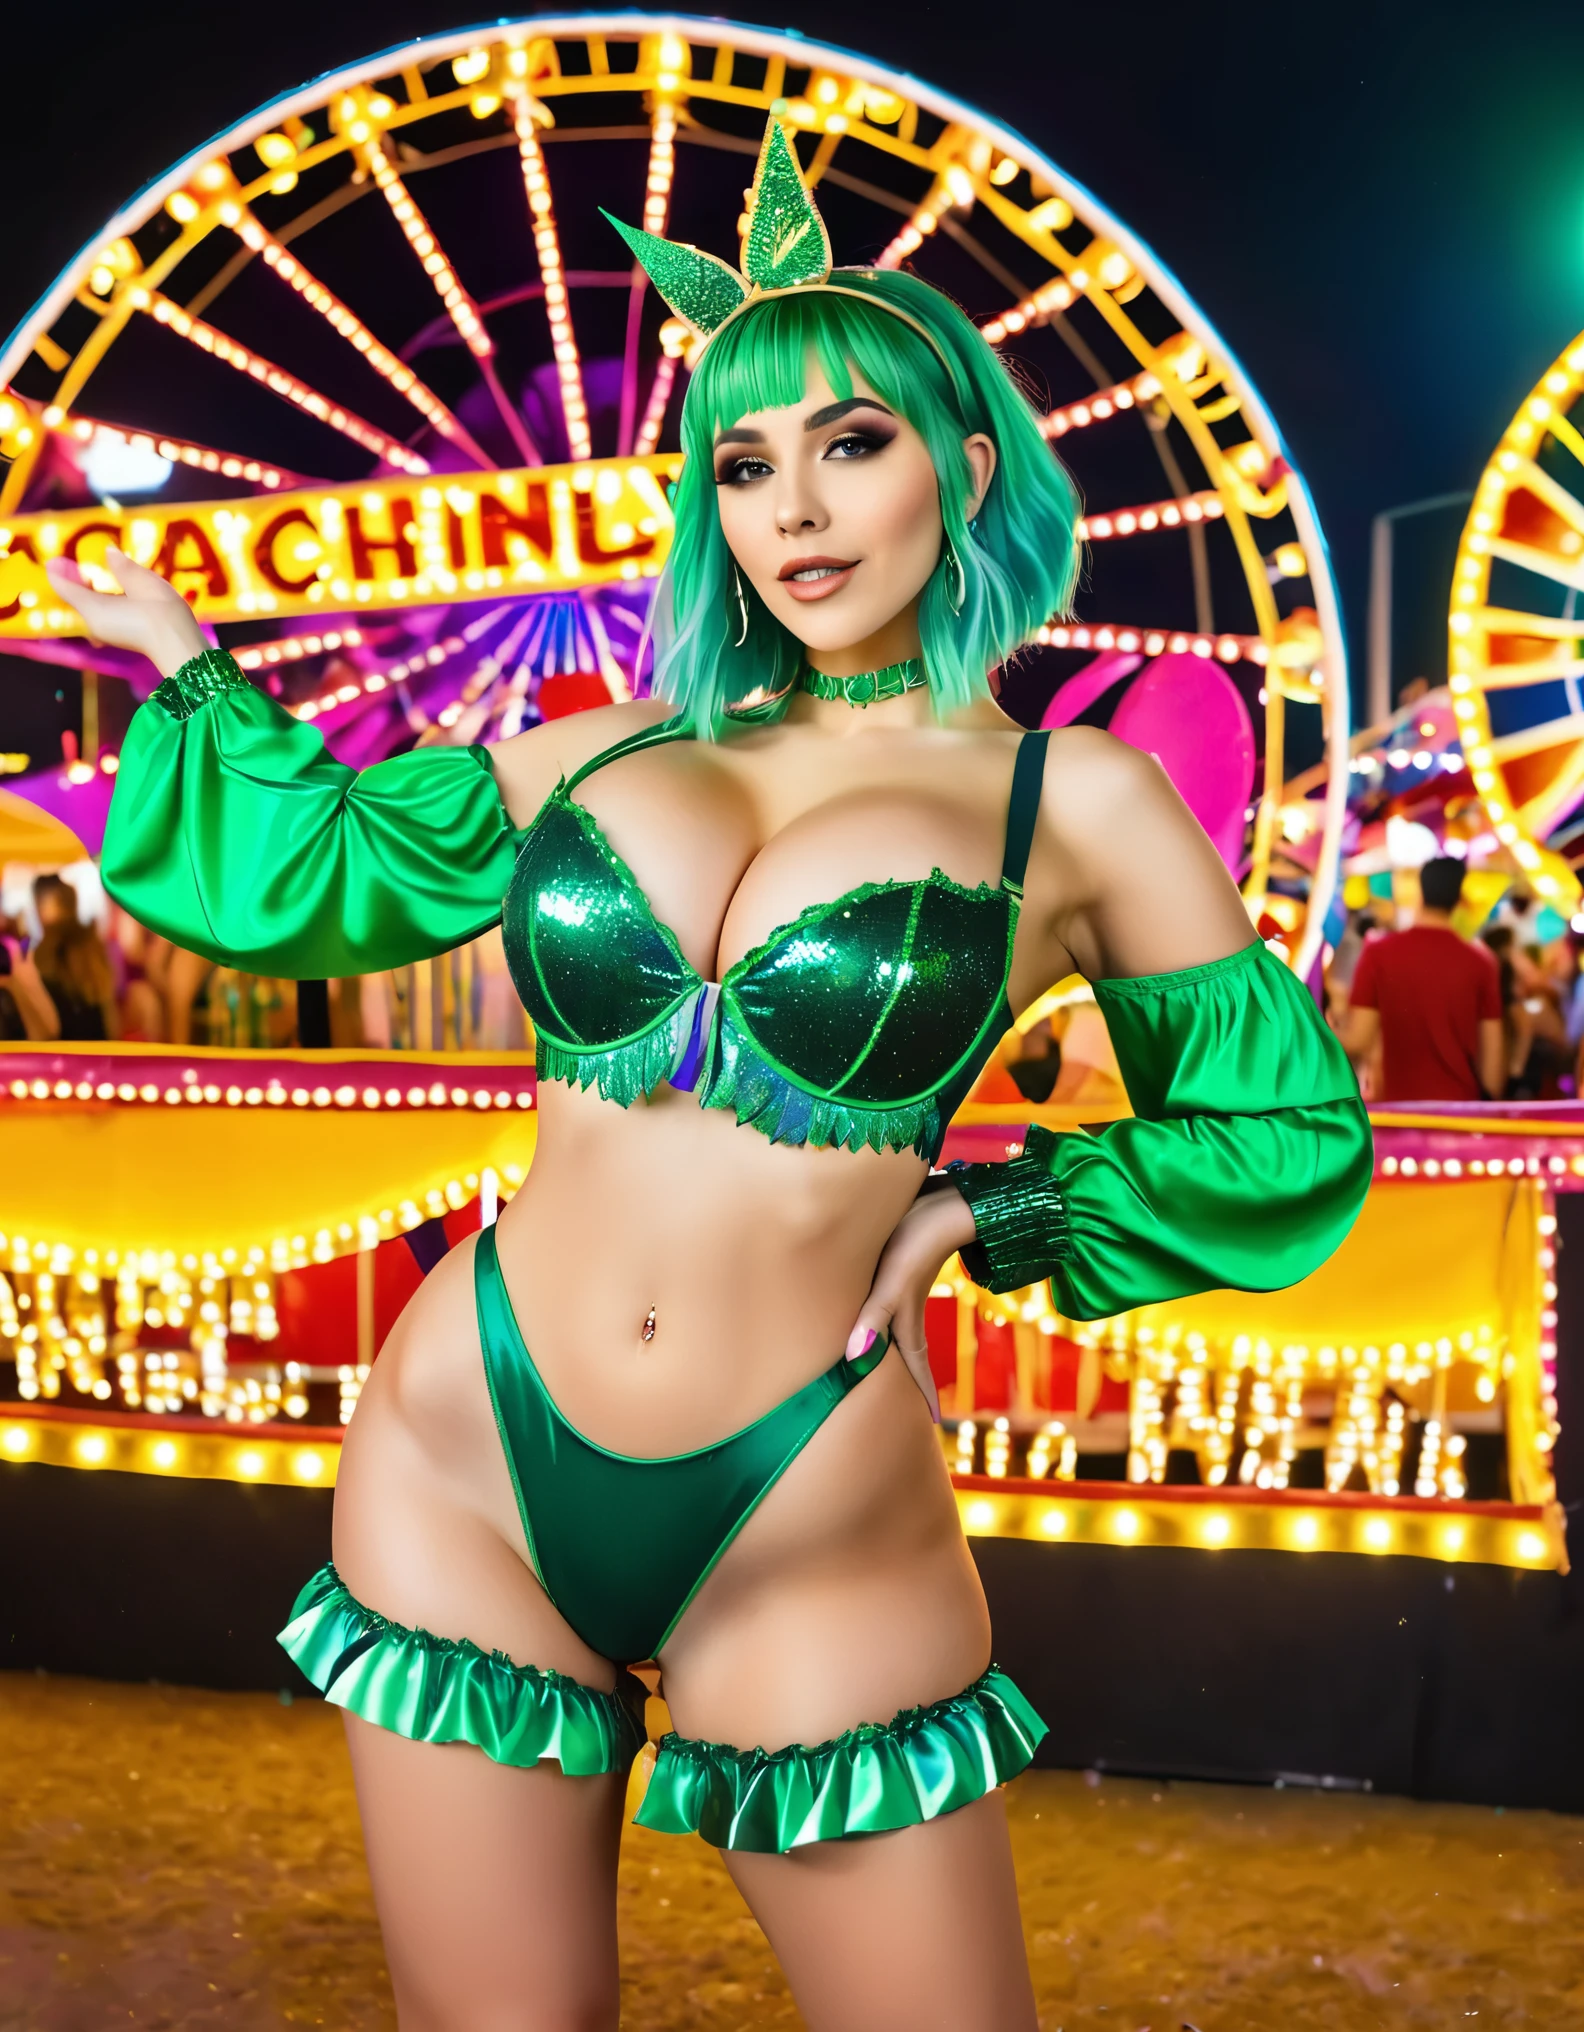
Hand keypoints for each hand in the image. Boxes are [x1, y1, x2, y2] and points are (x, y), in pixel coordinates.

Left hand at [44, 546, 206, 676]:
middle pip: (76, 596)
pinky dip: (102, 600)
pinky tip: (114, 592)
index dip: (58, 570)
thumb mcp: (142, 581)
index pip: (63, 587)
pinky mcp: (119, 636)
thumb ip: (122, 566)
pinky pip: (102, 614)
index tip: (56, 558)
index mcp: (93, 608)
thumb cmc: (162, 614)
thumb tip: (109, 552)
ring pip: (89, 606)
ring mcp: (106, 633)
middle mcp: (94, 623)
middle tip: (72, 562)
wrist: (182, 647)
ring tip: (94, 574)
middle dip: (75, 578)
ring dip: (90, 589)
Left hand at [845, 1181, 976, 1422]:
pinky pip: (890, 1297)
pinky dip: (885, 1311)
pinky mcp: (901, 1259)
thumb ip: (874, 1316)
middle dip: (909, 1374)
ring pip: (898, 1321)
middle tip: (911, 1400)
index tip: (933, 1423)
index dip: (920, 1394)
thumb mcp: (892, 1279)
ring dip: (896, 1341)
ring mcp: (905, 1282)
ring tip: (888, 1356)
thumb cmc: (917, 1237)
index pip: (915, 1364)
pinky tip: (878, 1301)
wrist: (947, 1196)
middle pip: (906, 1348)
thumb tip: (855, 1358)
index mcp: (906, 1316)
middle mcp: (906, 1304)